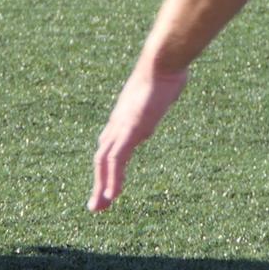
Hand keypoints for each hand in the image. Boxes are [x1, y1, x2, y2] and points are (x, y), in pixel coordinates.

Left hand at [88, 65, 187, 211]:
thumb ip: (161, 96)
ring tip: (99, 207)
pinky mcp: (130, 130)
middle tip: (97, 206)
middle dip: (99, 182)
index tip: (105, 184)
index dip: (105, 166)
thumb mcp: (161, 90)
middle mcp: (117, 123)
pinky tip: (112, 196)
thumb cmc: (166, 69)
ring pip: (104, 161)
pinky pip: (117, 160)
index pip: (109, 145)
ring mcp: (122, 126)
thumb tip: (171, 85)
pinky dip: (113, 179)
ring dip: (101, 186)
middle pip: (102, 157)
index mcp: (124, 116)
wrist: (162, 61)